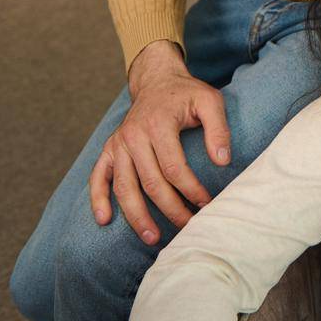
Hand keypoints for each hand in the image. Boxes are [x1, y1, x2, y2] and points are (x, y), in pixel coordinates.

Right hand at [88, 40, 232, 245]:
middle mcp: (133, 135)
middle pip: (150, 182)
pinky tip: (104, 220)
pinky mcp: (109, 150)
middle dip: (170, 209)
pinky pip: (98, 177)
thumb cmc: (187, 94)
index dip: (191, 189)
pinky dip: (98, 199)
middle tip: (188, 228)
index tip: (206, 205)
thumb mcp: (209, 101)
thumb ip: (219, 129)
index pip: (174, 167)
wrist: (157, 82)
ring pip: (124, 186)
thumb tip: (223, 161)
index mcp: (158, 124)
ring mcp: (118, 144)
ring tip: (153, 238)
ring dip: (137, 215)